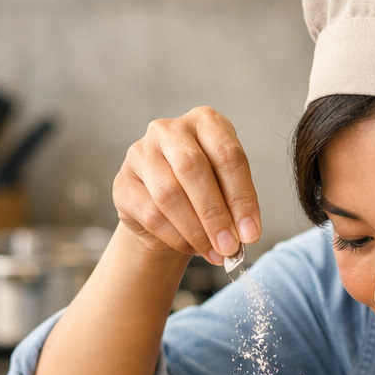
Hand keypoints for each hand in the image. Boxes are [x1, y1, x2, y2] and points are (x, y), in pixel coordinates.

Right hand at [112, 107, 261, 262]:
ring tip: (215, 253)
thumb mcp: (226, 188)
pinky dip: (177, 237)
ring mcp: (140, 153)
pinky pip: (151, 214)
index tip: (251, 234)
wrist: (165, 209)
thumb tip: (245, 235)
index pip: (227, 155)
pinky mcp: (122, 182)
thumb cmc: (203, 192)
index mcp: (205, 122)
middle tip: (230, 246)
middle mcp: (169, 130)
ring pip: (168, 194)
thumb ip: (235, 205)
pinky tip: (192, 248)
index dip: (242, 198)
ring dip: (196, 230)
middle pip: (192, 168)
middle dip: (215, 214)